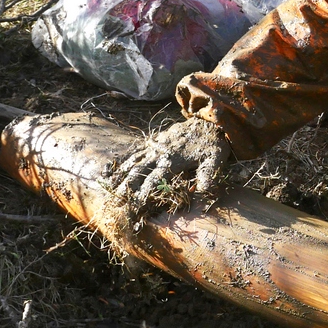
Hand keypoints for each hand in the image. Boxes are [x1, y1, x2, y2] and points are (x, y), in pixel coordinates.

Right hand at [112, 118, 231, 208]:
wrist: (208, 120)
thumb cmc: (213, 143)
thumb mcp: (216, 158)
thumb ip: (209, 174)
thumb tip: (202, 191)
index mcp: (173, 160)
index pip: (153, 180)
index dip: (143, 194)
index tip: (134, 207)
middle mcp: (160, 153)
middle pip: (138, 172)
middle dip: (127, 188)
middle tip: (117, 203)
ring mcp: (155, 146)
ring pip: (134, 162)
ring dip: (122, 176)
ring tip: (112, 190)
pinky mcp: (155, 141)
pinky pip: (136, 152)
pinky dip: (125, 163)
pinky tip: (118, 171)